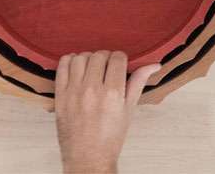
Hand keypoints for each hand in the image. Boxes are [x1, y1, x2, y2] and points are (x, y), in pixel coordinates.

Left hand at [55, 51, 160, 173]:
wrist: (89, 158)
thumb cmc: (111, 136)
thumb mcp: (129, 109)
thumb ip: (139, 82)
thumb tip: (154, 65)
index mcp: (113, 94)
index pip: (117, 58)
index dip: (121, 58)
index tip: (120, 63)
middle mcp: (93, 91)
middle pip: (99, 55)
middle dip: (106, 57)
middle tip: (108, 67)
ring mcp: (74, 93)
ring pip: (80, 58)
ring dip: (88, 58)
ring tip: (93, 67)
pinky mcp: (61, 97)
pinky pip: (62, 67)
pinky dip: (69, 61)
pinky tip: (77, 67)